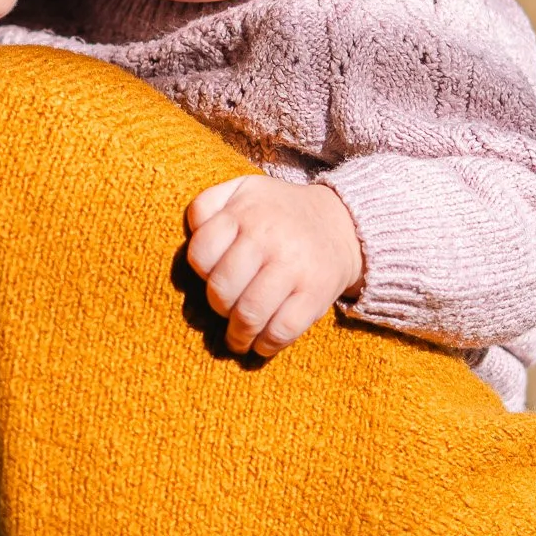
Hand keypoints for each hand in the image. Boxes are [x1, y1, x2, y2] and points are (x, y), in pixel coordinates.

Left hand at [185, 176, 364, 358]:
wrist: (342, 224)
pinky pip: (282, 330)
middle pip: (222, 289)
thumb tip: (192, 231)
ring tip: (238, 338)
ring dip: (238, 335)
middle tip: (225, 309)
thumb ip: (210, 203)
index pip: (201, 254)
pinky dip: (266, 345)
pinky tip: (262, 344)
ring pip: (249, 314)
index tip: (212, 276)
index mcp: (245, 211)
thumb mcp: (243, 191)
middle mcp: (268, 237)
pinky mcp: (316, 293)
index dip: (201, 272)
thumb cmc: (279, 213)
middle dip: (219, 306)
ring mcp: (293, 267)